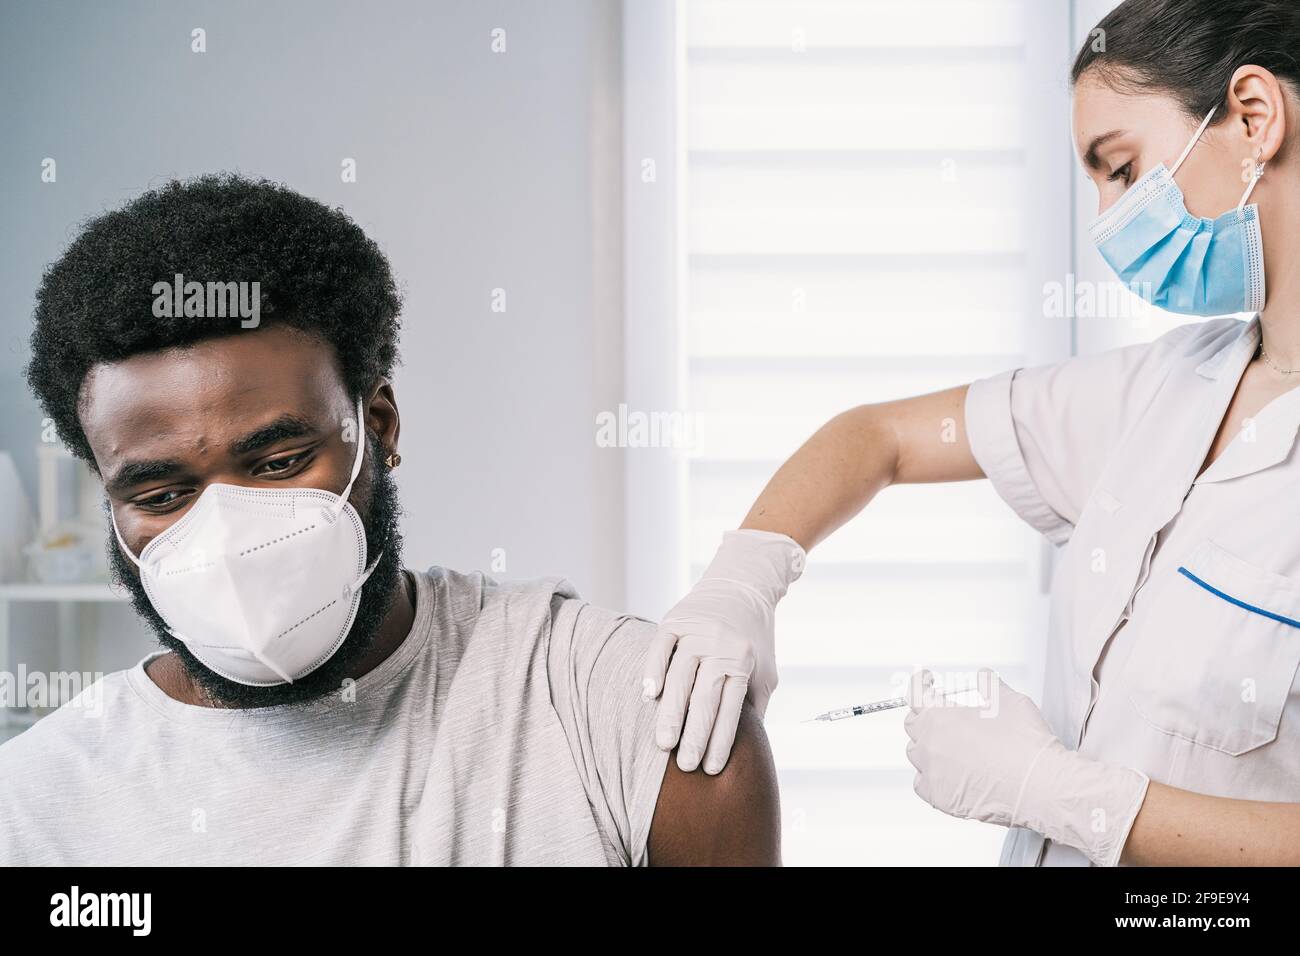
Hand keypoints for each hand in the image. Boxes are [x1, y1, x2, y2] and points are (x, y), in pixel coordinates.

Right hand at [642, 529, 804, 774]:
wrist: (741, 585)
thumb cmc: (754, 638)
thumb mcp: (765, 670)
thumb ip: (754, 705)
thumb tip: (745, 749)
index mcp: (744, 661)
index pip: (731, 709)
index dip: (720, 740)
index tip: (710, 768)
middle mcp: (720, 646)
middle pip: (704, 697)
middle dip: (694, 735)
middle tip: (684, 765)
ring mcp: (696, 631)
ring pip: (680, 677)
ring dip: (671, 712)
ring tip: (663, 744)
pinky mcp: (675, 619)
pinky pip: (661, 648)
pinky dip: (653, 671)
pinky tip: (649, 696)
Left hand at [904, 669, 1149, 866]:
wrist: (1039, 785)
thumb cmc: (1024, 743)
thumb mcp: (1008, 699)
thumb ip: (990, 684)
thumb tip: (984, 677)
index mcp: (939, 716)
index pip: (915, 692)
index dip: (920, 683)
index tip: (926, 680)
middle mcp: (930, 743)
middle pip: (913, 724)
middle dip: (925, 715)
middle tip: (942, 714)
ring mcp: (932, 772)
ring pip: (916, 754)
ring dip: (927, 746)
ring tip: (946, 744)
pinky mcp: (940, 797)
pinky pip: (922, 784)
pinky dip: (929, 777)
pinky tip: (944, 773)